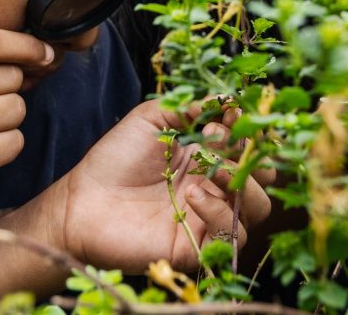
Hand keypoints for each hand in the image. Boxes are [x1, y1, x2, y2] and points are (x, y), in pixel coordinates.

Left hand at [49, 100, 271, 272]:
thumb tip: (225, 99)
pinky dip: (220, 213)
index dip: (249, 128)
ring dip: (241, 184)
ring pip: (257, 206)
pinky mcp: (199, 246)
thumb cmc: (116, 157)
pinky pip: (231, 236)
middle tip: (217, 139)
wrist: (83, 202)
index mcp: (210, 153)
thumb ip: (189, 106)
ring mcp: (210, 216)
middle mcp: (216, 185)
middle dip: (249, 154)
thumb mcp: (152, 117)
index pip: (252, 143)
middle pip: (264, 175)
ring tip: (208, 169)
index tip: (229, 113)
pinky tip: (193, 196)